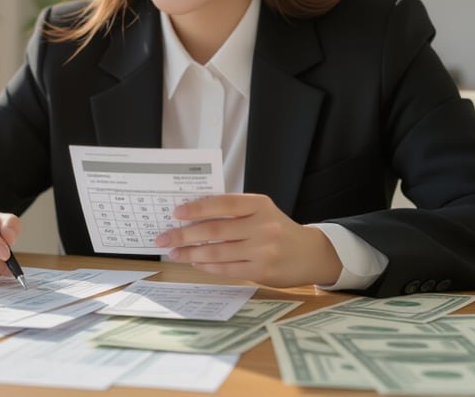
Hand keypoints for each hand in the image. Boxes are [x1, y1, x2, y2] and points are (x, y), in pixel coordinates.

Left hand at [155, 194, 342, 287]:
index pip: (223, 203)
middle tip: (164, 238)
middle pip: (214, 229)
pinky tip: (195, 263)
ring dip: (191, 253)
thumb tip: (191, 217)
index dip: (197, 207)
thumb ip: (233, 213)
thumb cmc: (277, 229)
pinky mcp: (261, 271)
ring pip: (217, 251)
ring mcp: (263, 249)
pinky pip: (226, 268)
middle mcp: (262, 226)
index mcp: (260, 205)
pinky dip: (207, 266)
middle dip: (184, 234)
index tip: (177, 213)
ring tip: (174, 252)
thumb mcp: (261, 212)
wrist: (310, 254)